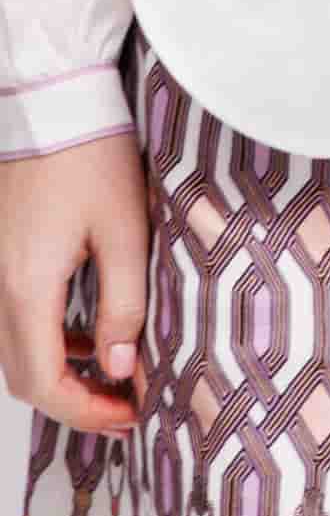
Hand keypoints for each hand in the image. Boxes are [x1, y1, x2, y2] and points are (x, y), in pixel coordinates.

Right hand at [0, 132, 149, 429]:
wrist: (53, 100)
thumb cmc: (93, 155)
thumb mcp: (125, 231)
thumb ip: (124, 305)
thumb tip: (120, 368)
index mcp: (27, 288)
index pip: (44, 383)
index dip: (87, 411)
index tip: (131, 415)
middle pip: (24, 376)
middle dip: (74, 401)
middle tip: (126, 404)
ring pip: (16, 351)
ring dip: (61, 372)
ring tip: (115, 373)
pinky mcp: (0, 256)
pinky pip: (15, 319)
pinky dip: (48, 340)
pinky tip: (88, 332)